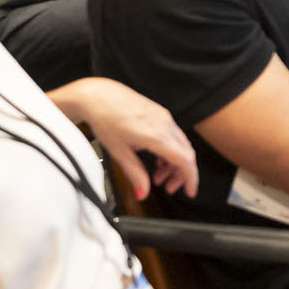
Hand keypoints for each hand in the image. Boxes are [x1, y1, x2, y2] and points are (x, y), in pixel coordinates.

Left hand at [49, 78, 198, 197]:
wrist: (98, 96)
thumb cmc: (105, 118)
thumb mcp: (119, 152)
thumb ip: (135, 174)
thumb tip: (143, 192)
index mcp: (157, 135)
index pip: (185, 160)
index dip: (190, 179)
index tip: (189, 191)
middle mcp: (164, 123)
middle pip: (186, 153)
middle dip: (181, 174)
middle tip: (169, 187)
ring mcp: (163, 116)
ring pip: (180, 144)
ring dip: (174, 163)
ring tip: (158, 176)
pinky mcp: (159, 113)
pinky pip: (173, 135)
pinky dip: (170, 150)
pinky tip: (157, 158)